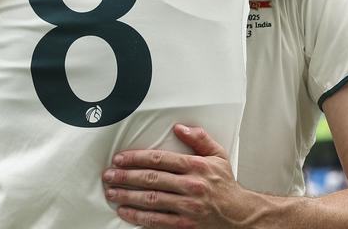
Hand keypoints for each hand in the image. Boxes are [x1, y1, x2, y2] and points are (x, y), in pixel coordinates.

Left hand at [103, 124, 256, 228]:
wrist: (238, 214)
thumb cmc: (225, 185)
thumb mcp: (218, 155)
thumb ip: (200, 139)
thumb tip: (180, 128)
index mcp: (197, 166)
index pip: (160, 159)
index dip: (137, 158)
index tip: (120, 158)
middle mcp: (191, 186)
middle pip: (151, 179)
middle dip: (126, 176)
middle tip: (109, 175)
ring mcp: (187, 207)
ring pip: (151, 199)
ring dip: (127, 196)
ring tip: (111, 192)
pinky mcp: (183, 224)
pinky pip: (156, 220)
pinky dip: (138, 216)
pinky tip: (125, 211)